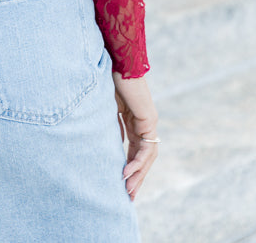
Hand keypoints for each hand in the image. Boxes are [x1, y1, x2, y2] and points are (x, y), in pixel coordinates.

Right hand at [112, 71, 158, 200]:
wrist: (117, 59)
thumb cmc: (108, 78)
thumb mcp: (106, 107)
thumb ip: (110, 124)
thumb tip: (112, 143)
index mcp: (133, 119)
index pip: (134, 149)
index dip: (128, 167)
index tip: (119, 183)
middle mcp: (143, 122)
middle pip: (143, 156)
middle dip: (136, 177)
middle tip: (127, 196)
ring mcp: (148, 120)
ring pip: (147, 155)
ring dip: (138, 174)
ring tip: (127, 190)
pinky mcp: (149, 119)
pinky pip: (147, 147)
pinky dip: (138, 161)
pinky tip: (127, 172)